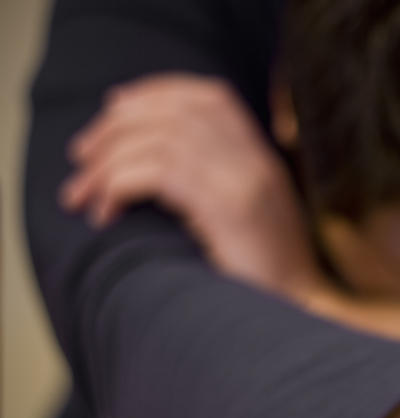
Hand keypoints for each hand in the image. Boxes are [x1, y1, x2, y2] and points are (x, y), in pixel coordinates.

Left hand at [60, 73, 320, 303]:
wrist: (296, 322)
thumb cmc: (261, 285)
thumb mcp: (243, 225)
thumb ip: (214, 187)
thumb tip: (151, 161)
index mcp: (262, 162)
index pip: (212, 97)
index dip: (157, 93)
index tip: (114, 110)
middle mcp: (257, 163)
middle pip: (178, 110)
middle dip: (117, 125)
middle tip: (80, 156)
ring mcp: (247, 182)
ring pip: (161, 139)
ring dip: (107, 161)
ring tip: (81, 195)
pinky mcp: (230, 209)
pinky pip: (159, 173)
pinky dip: (118, 186)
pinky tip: (106, 215)